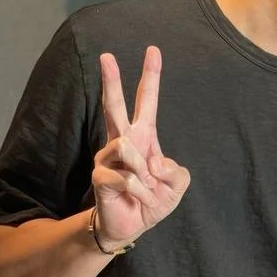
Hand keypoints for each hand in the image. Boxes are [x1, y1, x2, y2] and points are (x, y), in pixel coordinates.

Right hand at [91, 47, 190, 247]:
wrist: (131, 225)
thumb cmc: (153, 199)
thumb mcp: (177, 185)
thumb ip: (177, 171)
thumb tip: (154, 162)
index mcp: (144, 136)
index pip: (147, 101)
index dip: (150, 77)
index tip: (153, 50)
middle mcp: (121, 141)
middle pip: (114, 106)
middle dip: (111, 81)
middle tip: (106, 55)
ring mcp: (107, 157)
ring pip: (127, 149)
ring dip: (146, 176)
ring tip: (146, 190)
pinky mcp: (99, 176)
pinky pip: (128, 179)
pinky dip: (142, 193)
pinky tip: (138, 199)